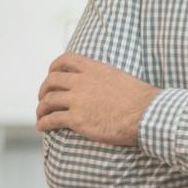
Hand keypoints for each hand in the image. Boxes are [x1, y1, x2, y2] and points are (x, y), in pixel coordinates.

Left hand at [35, 53, 160, 145]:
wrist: (146, 114)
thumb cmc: (141, 100)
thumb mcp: (121, 77)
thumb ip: (106, 78)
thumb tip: (104, 84)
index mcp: (94, 69)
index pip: (66, 60)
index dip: (54, 67)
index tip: (51, 73)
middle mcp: (82, 81)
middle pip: (52, 80)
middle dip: (44, 89)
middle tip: (44, 97)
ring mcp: (78, 100)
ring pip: (49, 100)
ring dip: (41, 108)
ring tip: (41, 115)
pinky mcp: (77, 119)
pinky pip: (52, 119)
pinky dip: (44, 123)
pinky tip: (42, 127)